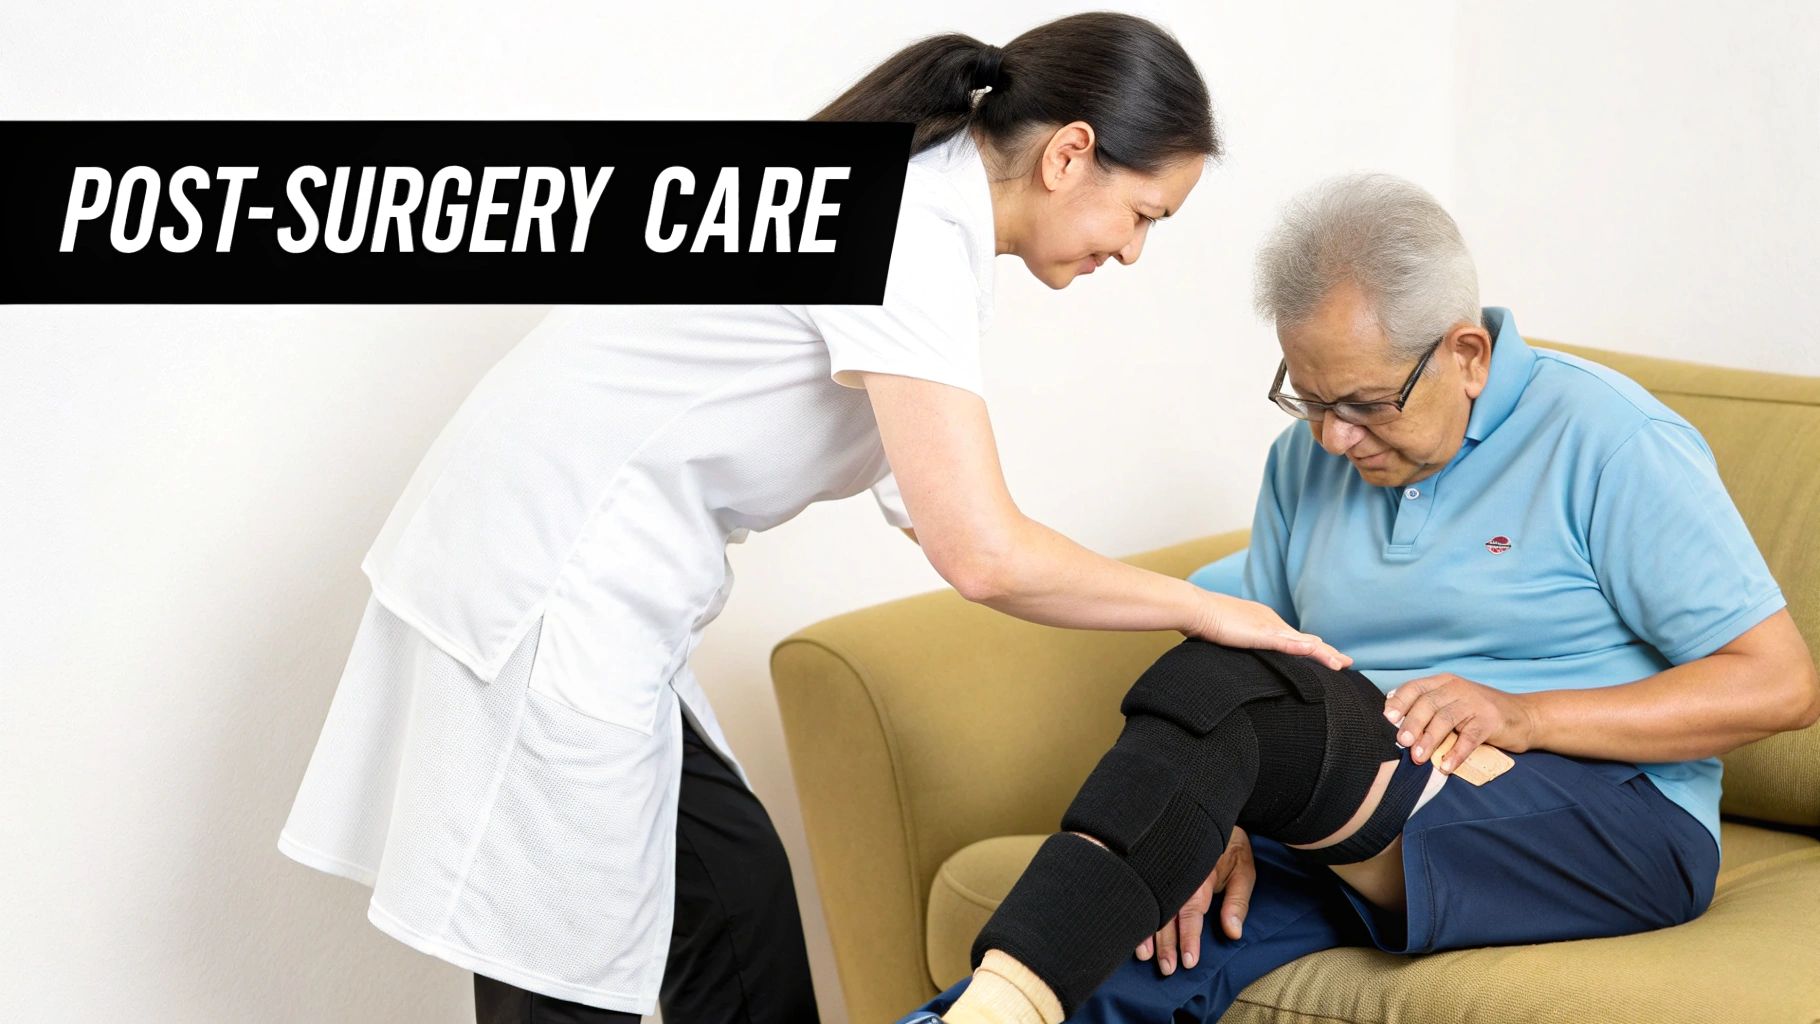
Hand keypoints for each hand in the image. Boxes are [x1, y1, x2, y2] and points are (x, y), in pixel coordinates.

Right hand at [1135, 826, 1253, 974]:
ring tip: (1144, 956)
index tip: (1188, 961)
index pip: (1192, 912)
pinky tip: (1129, 928)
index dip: (1189, 938)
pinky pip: (1140, 889)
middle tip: (1167, 969)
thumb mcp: (1243, 868)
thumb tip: (1232, 933)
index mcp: (1199, 872)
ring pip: (1151, 903)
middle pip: (1168, 913)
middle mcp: (1177, 871)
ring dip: (1147, 933)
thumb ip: (1238, 901)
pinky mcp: (1151, 863)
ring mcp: (1161, 866)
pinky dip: (1134, 910)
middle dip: (1166, 944)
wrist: (1208, 805)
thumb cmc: (1229, 843)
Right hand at [1191, 593, 1352, 671]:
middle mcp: (1272, 622)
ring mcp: (1268, 627)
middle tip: (1347, 663)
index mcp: (1266, 622)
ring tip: (1341, 664)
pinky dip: (1303, 647)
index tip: (1330, 658)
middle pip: (1305, 640)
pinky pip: (1286, 642)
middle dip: (1327, 652)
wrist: (1195, 608)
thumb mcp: (1230, 634)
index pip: (1295, 639)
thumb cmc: (1206, 622)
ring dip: (1323, 653)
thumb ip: (1242, 641)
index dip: (1314, 649)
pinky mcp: (1260, 633)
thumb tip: (1244, 648)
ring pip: (1302, 643)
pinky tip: (1316, 650)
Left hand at [1381, 674, 1539, 770]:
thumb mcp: (1452, 704)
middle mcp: (1457, 688)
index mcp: (1443, 683)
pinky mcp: (1490, 721)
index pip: (1415, 687)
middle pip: (1428, 703)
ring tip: (1418, 758)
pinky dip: (1456, 753)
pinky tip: (1446, 766)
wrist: (1524, 716)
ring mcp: (1474, 703)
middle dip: (1412, 723)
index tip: (1387, 719)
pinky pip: (1469, 737)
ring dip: (1429, 739)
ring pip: (1446, 719)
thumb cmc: (1478, 714)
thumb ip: (1428, 710)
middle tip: (1402, 742)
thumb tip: (1394, 726)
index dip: (1399, 702)